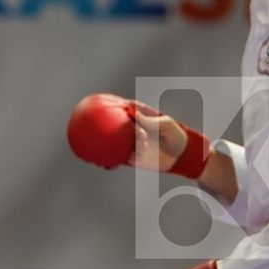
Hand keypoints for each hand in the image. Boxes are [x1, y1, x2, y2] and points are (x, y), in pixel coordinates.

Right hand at [67, 93, 209, 177]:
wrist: (182, 155)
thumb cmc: (176, 136)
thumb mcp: (165, 125)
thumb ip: (149, 120)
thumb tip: (132, 113)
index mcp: (139, 116)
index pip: (121, 108)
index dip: (109, 105)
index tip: (97, 103)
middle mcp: (132, 129)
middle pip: (112, 126)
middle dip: (100, 126)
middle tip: (86, 124)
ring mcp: (131, 143)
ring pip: (112, 144)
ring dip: (103, 146)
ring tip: (90, 149)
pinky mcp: (132, 157)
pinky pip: (118, 159)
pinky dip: (111, 162)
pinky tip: (105, 165)